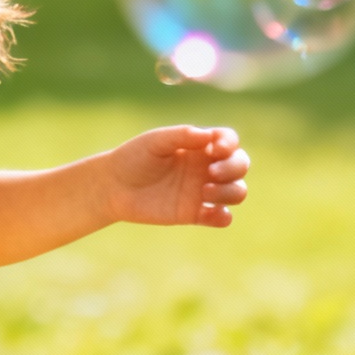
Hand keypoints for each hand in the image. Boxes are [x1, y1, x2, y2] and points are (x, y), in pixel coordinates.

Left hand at [99, 126, 248, 228]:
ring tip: (204, 192)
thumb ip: (182, 136)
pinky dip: (223, 216)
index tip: (216, 149)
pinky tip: (208, 212)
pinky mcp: (196, 214)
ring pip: (237, 192)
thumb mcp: (156, 141)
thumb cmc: (134, 157)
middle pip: (240, 165)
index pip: (229, 141)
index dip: (230, 144)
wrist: (114, 187)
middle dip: (234, 168)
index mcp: (199, 146)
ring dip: (230, 192)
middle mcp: (206, 167)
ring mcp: (203, 191)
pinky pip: (222, 218)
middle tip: (210, 173)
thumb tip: (209, 136)